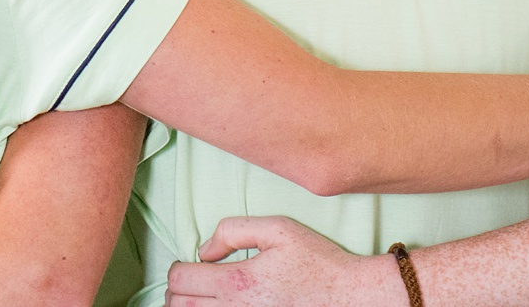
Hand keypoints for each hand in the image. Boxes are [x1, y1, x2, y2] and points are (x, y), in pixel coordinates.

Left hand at [165, 217, 398, 305]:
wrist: (352, 297)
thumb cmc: (317, 261)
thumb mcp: (278, 229)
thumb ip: (233, 231)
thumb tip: (204, 250)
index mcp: (238, 281)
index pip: (179, 280)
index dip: (177, 270)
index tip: (189, 265)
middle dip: (177, 294)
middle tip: (190, 284)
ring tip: (202, 299)